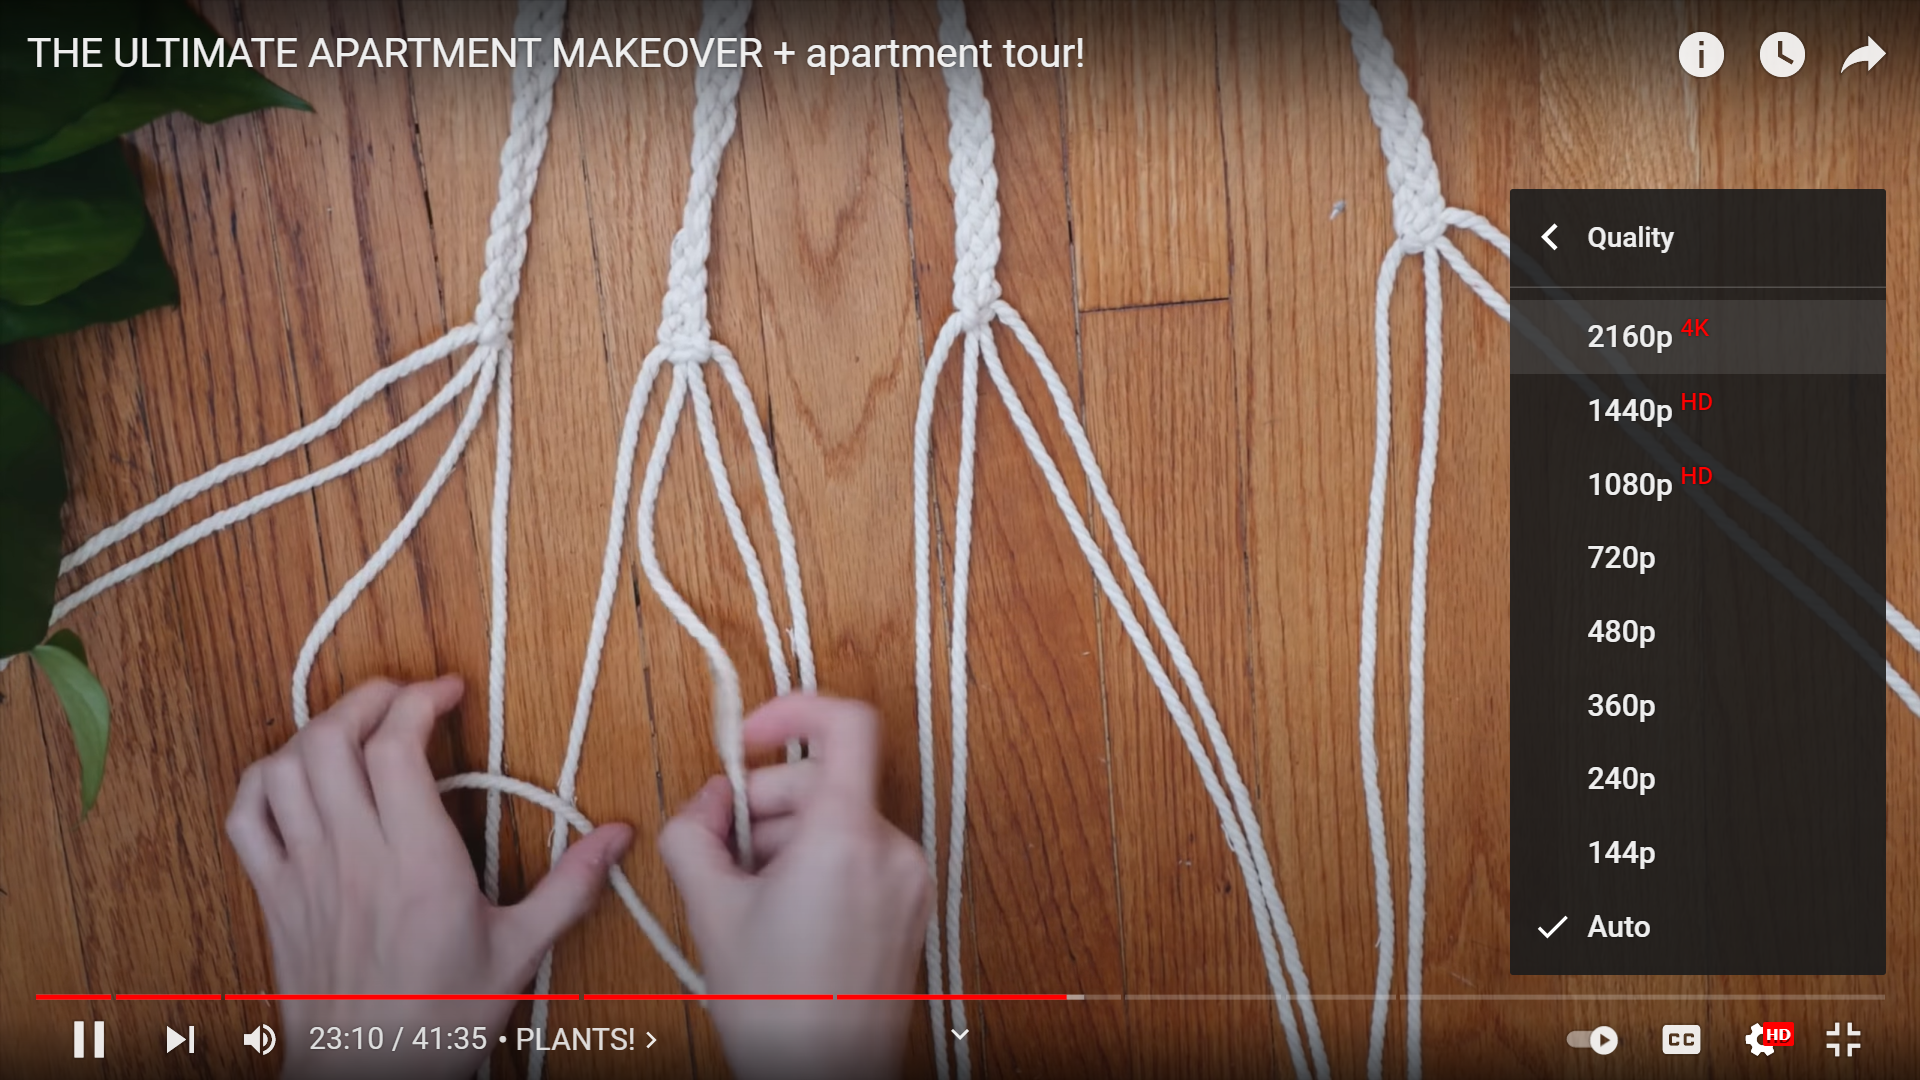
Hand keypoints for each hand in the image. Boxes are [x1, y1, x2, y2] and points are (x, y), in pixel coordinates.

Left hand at [225, 676, 632, 1079]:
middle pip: (333, 739)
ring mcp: (304, 873)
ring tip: (358, 728)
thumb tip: (618, 834)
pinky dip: (263, 779)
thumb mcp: (519, 951)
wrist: (369, 1077)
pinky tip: (297, 776)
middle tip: (405, 697)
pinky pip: (246, 817)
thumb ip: (569, 886)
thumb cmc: (441, 1021)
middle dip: (369, 698)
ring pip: (286, 768)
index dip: (419, 700)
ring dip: (319, 731)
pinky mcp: (274, 895)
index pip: (395, 748)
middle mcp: (353, 856)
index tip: (449, 691)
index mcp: (418, 863)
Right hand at [659, 694, 931, 1079]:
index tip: (749, 738)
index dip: (793, 709)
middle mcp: (892, 847)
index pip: (846, 722)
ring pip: (839, 818)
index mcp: (847, 836)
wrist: (826, 1076)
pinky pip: (860, 852)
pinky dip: (818, 862)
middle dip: (767, 802)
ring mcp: (909, 877)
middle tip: (724, 849)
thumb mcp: (709, 909)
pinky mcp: (912, 903)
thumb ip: (694, 831)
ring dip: (788, 837)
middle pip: (826, 778)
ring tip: (750, 895)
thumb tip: (710, 798)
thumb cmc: (776, 1006)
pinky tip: (784, 912)